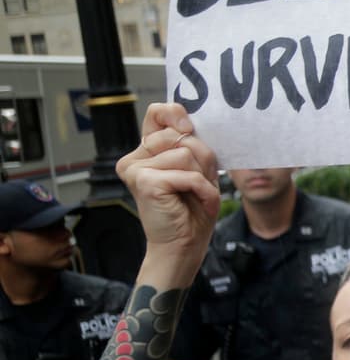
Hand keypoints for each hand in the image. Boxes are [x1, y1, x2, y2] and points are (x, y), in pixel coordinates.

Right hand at [116, 103, 220, 259]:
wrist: (184, 245)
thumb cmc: (192, 210)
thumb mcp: (199, 171)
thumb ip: (192, 146)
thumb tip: (189, 128)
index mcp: (148, 152)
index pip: (157, 113)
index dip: (175, 114)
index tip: (188, 128)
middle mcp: (135, 158)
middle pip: (180, 136)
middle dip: (201, 160)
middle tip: (198, 184)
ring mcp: (136, 169)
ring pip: (186, 153)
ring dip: (203, 178)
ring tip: (196, 195)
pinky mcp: (145, 182)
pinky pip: (188, 173)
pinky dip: (203, 189)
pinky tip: (198, 202)